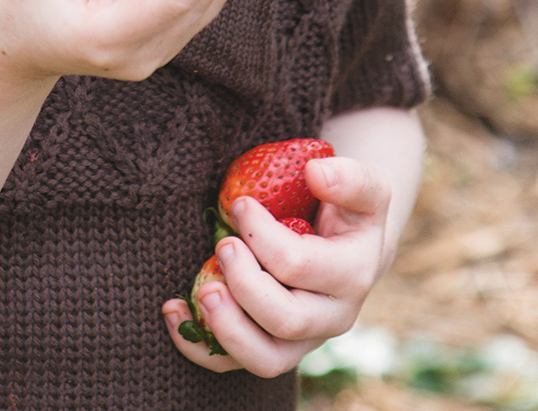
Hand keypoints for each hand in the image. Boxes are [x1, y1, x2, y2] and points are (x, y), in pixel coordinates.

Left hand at [161, 156, 390, 375]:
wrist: (349, 245)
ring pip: (264, 359)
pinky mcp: (271, 348)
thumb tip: (315, 173)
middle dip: (244, 283)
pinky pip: (233, 364)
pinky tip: (173, 308)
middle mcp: (331, 318)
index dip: (262, 236)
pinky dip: (198, 346)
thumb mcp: (364, 188)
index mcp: (353, 277)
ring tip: (201, 289)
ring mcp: (301, 341)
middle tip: (222, 244)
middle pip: (285, 320)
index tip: (240, 204)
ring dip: (225, 327)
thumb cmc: (348, 208)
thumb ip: (350, 177)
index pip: (300, 266)